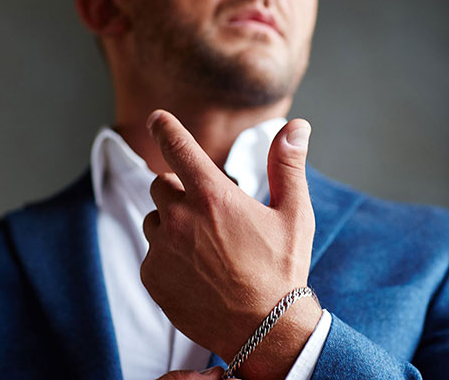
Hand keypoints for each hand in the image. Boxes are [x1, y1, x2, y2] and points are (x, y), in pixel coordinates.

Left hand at [141, 110, 320, 378]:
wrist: (264, 330)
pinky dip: (166, 253)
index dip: (166, 128)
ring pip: (154, 218)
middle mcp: (180, 218)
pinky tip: (194, 270)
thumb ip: (288, 166)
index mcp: (212, 196)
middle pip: (161, 185)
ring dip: (171, 222)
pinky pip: (151, 251)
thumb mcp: (294, 214)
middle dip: (178, 190)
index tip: (157, 118)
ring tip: (202, 245)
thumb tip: (297, 126)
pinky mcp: (152, 275)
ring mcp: (163, 248)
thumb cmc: (281, 269)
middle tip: (206, 213)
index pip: (178, 148)